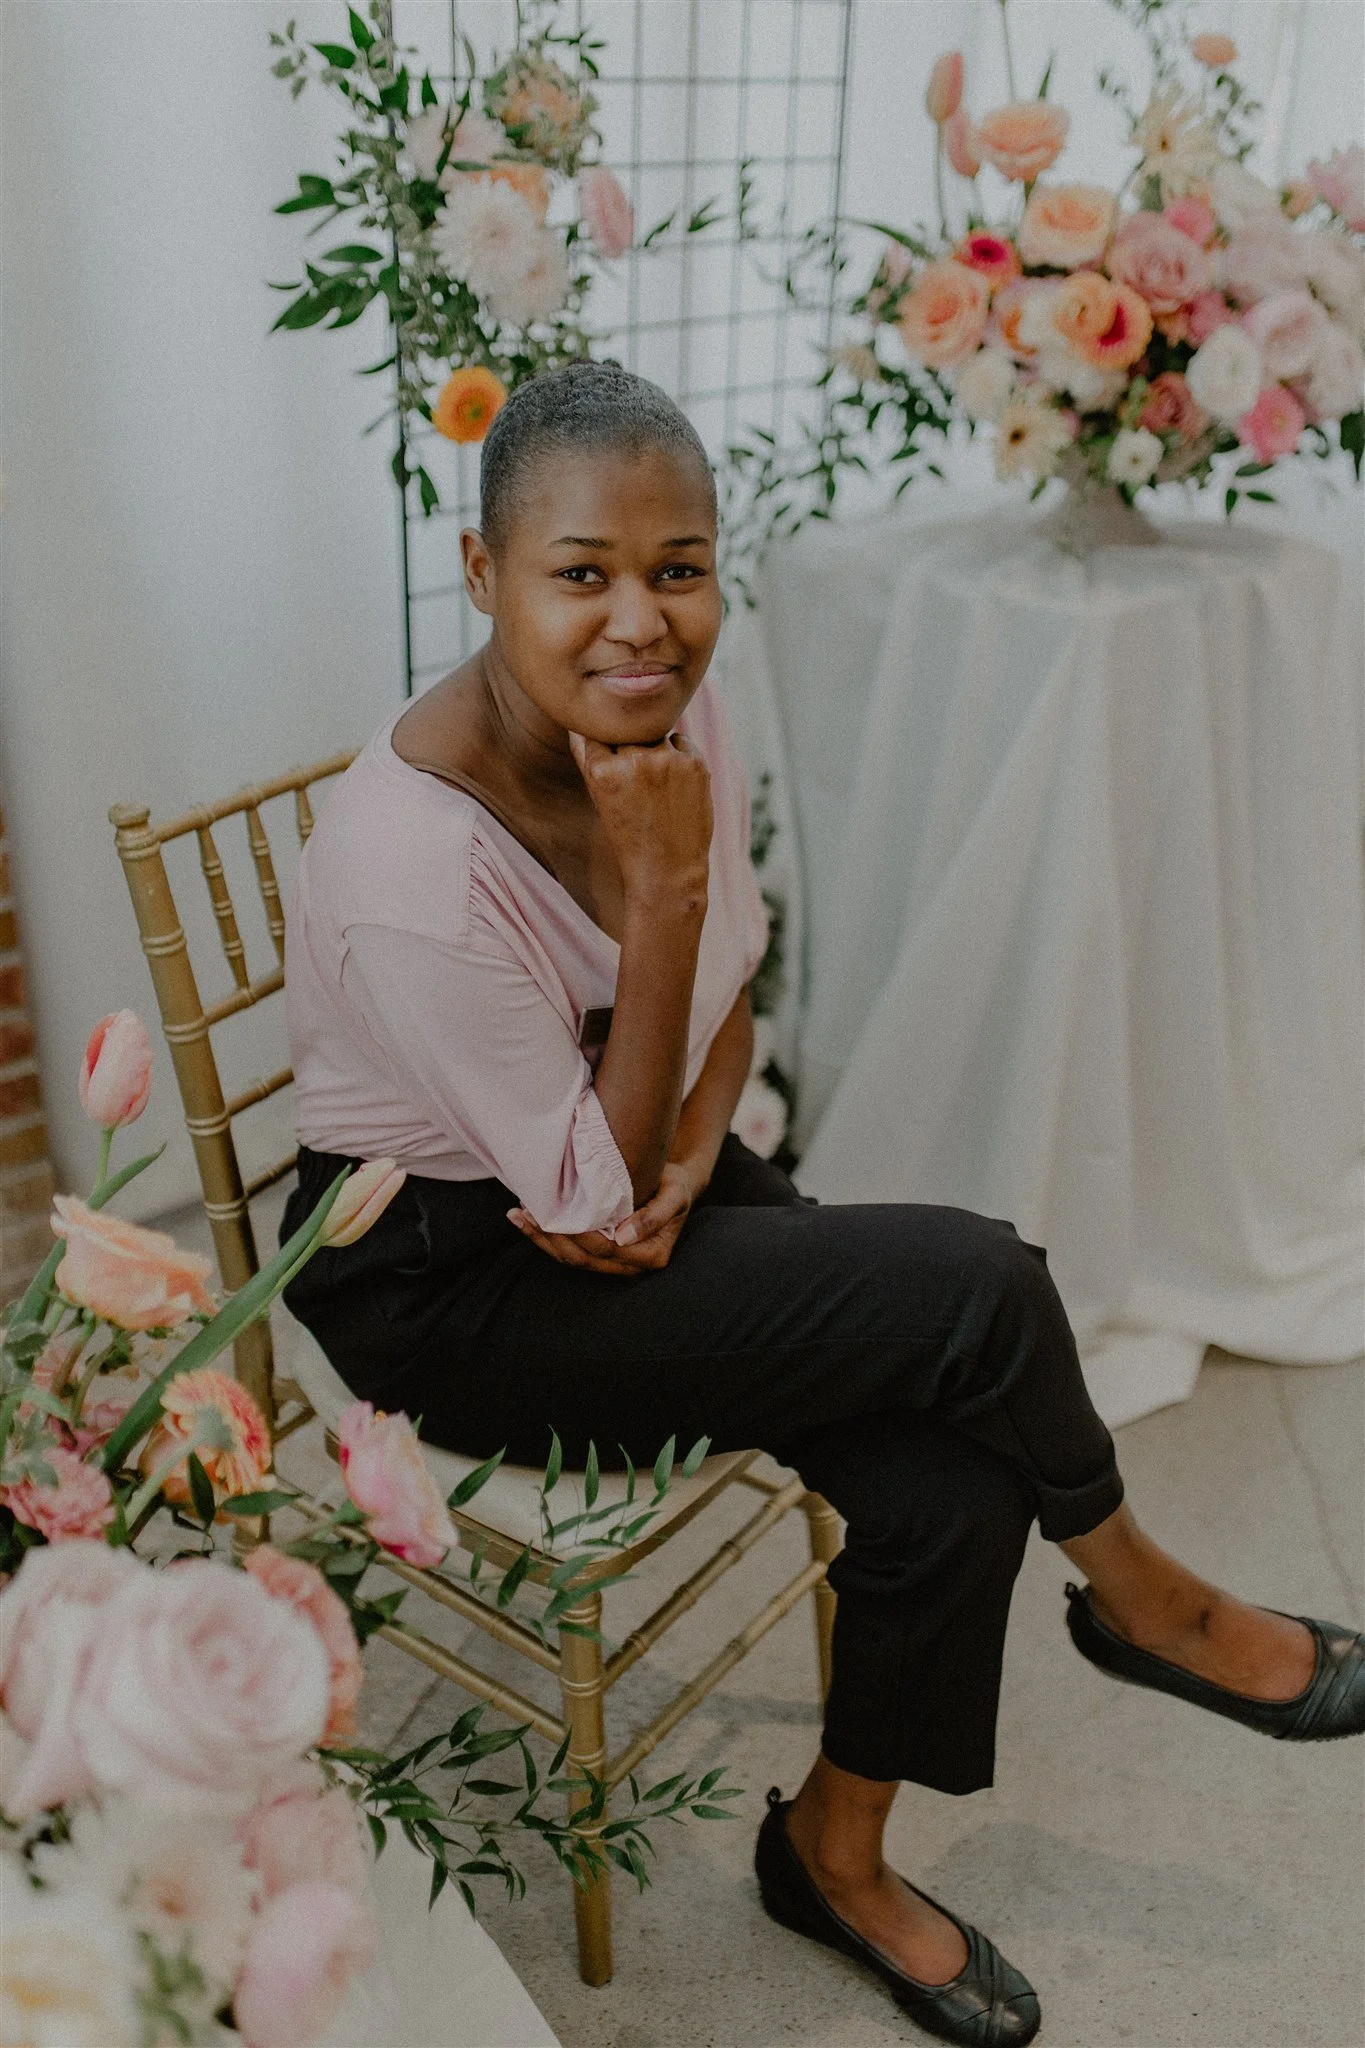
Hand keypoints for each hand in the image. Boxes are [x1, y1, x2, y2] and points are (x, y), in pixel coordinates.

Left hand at [507, 1162, 700, 1276]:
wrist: (673, 1188)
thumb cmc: (675, 1187)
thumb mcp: (674, 1195)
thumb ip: (654, 1216)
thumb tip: (624, 1236)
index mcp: (651, 1255)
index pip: (606, 1248)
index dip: (578, 1233)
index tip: (556, 1211)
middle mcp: (631, 1266)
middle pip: (583, 1257)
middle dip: (552, 1235)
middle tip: (529, 1209)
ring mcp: (614, 1264)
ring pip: (571, 1259)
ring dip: (542, 1239)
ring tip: (519, 1215)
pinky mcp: (600, 1257)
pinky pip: (569, 1253)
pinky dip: (545, 1238)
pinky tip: (526, 1221)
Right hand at [568, 729, 712, 906]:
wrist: (667, 870)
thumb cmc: (629, 836)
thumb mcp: (598, 797)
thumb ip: (587, 757)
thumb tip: (579, 723)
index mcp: (602, 770)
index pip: (600, 732)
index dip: (608, 746)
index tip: (615, 763)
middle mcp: (633, 761)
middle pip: (629, 730)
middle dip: (632, 747)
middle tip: (640, 783)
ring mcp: (666, 760)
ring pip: (655, 732)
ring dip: (655, 749)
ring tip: (657, 787)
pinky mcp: (694, 762)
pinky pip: (681, 741)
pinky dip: (679, 756)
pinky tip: (676, 786)